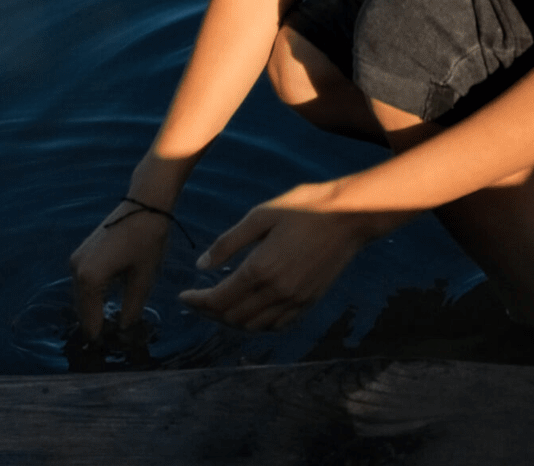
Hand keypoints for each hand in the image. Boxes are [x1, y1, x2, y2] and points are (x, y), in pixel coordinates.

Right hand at [67, 201, 174, 337]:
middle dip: (95, 325)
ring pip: (82, 296)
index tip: (107, 353)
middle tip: (110, 343)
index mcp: (89, 279)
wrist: (145, 203)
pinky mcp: (82, 252)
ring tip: (110, 327)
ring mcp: (77, 259)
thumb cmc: (148, 239)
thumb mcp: (143, 278)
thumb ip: (131, 308)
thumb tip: (124, 331)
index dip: (99, 338)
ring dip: (93, 310)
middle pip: (83, 309)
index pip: (90, 320)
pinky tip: (107, 303)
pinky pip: (84, 282)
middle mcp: (76, 270)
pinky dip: (93, 295)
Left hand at [177, 183, 405, 331]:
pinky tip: (250, 310)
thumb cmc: (304, 208)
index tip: (183, 296)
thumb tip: (201, 266)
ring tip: (220, 306)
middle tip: (198, 300)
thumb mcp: (260, 215)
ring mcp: (295, 300)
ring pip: (254, 326)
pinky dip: (258, 324)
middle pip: (232, 317)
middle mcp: (277, 292)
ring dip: (231, 320)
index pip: (218, 299)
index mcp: (260, 269)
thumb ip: (228, 243)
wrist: (350, 216)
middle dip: (209, 312)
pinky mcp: (309, 301)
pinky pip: (277, 325)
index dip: (196, 301)